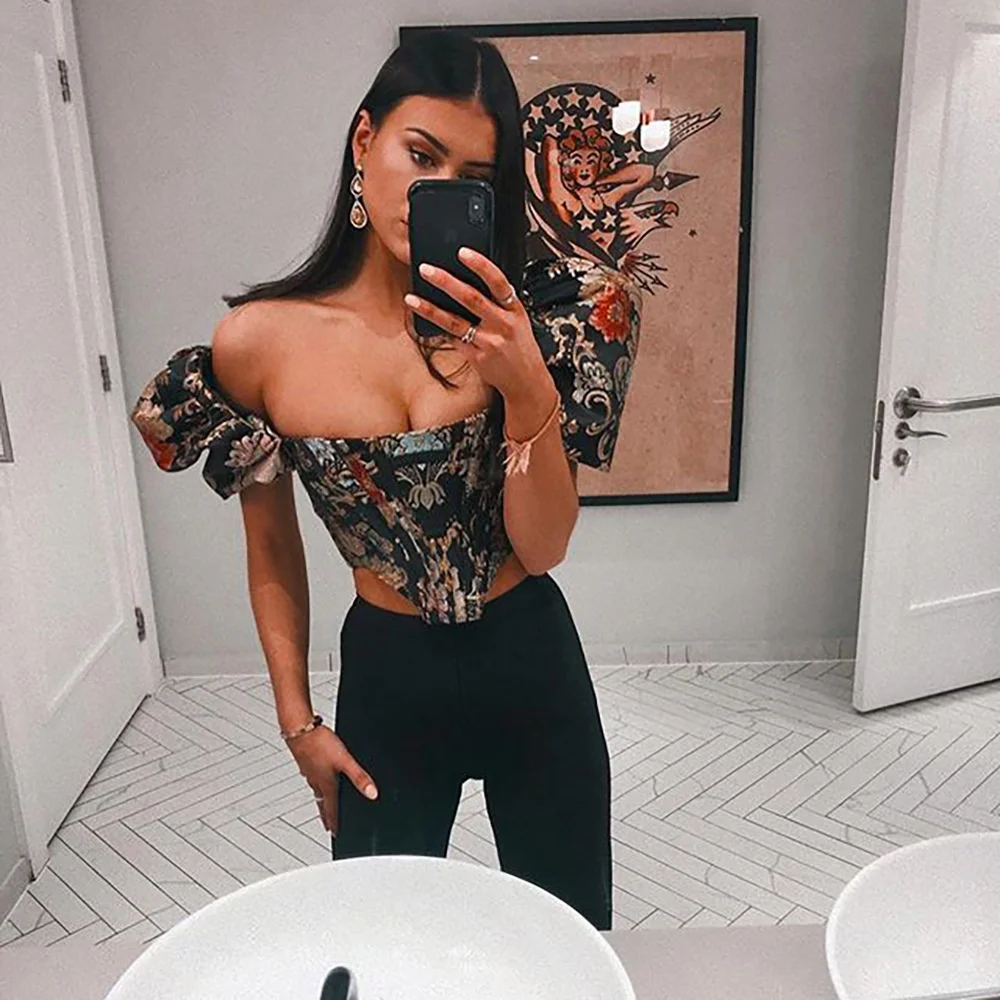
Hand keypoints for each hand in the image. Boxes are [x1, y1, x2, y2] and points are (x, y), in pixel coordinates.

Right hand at [285, 725, 376, 835]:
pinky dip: (316, 782)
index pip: (331, 809)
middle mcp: (316, 780)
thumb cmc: (319, 743)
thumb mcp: (344, 760)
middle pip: (322, 802)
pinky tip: (317, 776)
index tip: (335, 833)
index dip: (334, 822)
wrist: (298, 728)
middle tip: (328, 825)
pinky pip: (312, 776)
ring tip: (323, 804)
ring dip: (321, 799)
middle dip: (326, 815)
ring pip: (316, 790)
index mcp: (326, 784)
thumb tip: (372, 793)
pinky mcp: (305, 760)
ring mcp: (309, 770)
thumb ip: (359, 776)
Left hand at [403, 248, 551, 401]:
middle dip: (446, 282)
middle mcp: (502, 325)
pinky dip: (439, 329)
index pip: (498, 282)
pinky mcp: (477, 358)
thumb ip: (500, 303)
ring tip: (412, 298)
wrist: (527, 381)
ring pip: (455, 322)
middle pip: (471, 298)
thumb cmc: (521, 348)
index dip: (480, 265)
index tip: (462, 252)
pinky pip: (454, 340)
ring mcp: (489, 342)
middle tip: (426, 270)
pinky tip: (424, 320)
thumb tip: (470, 283)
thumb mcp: (519, 320)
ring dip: (431, 309)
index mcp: (515, 310)